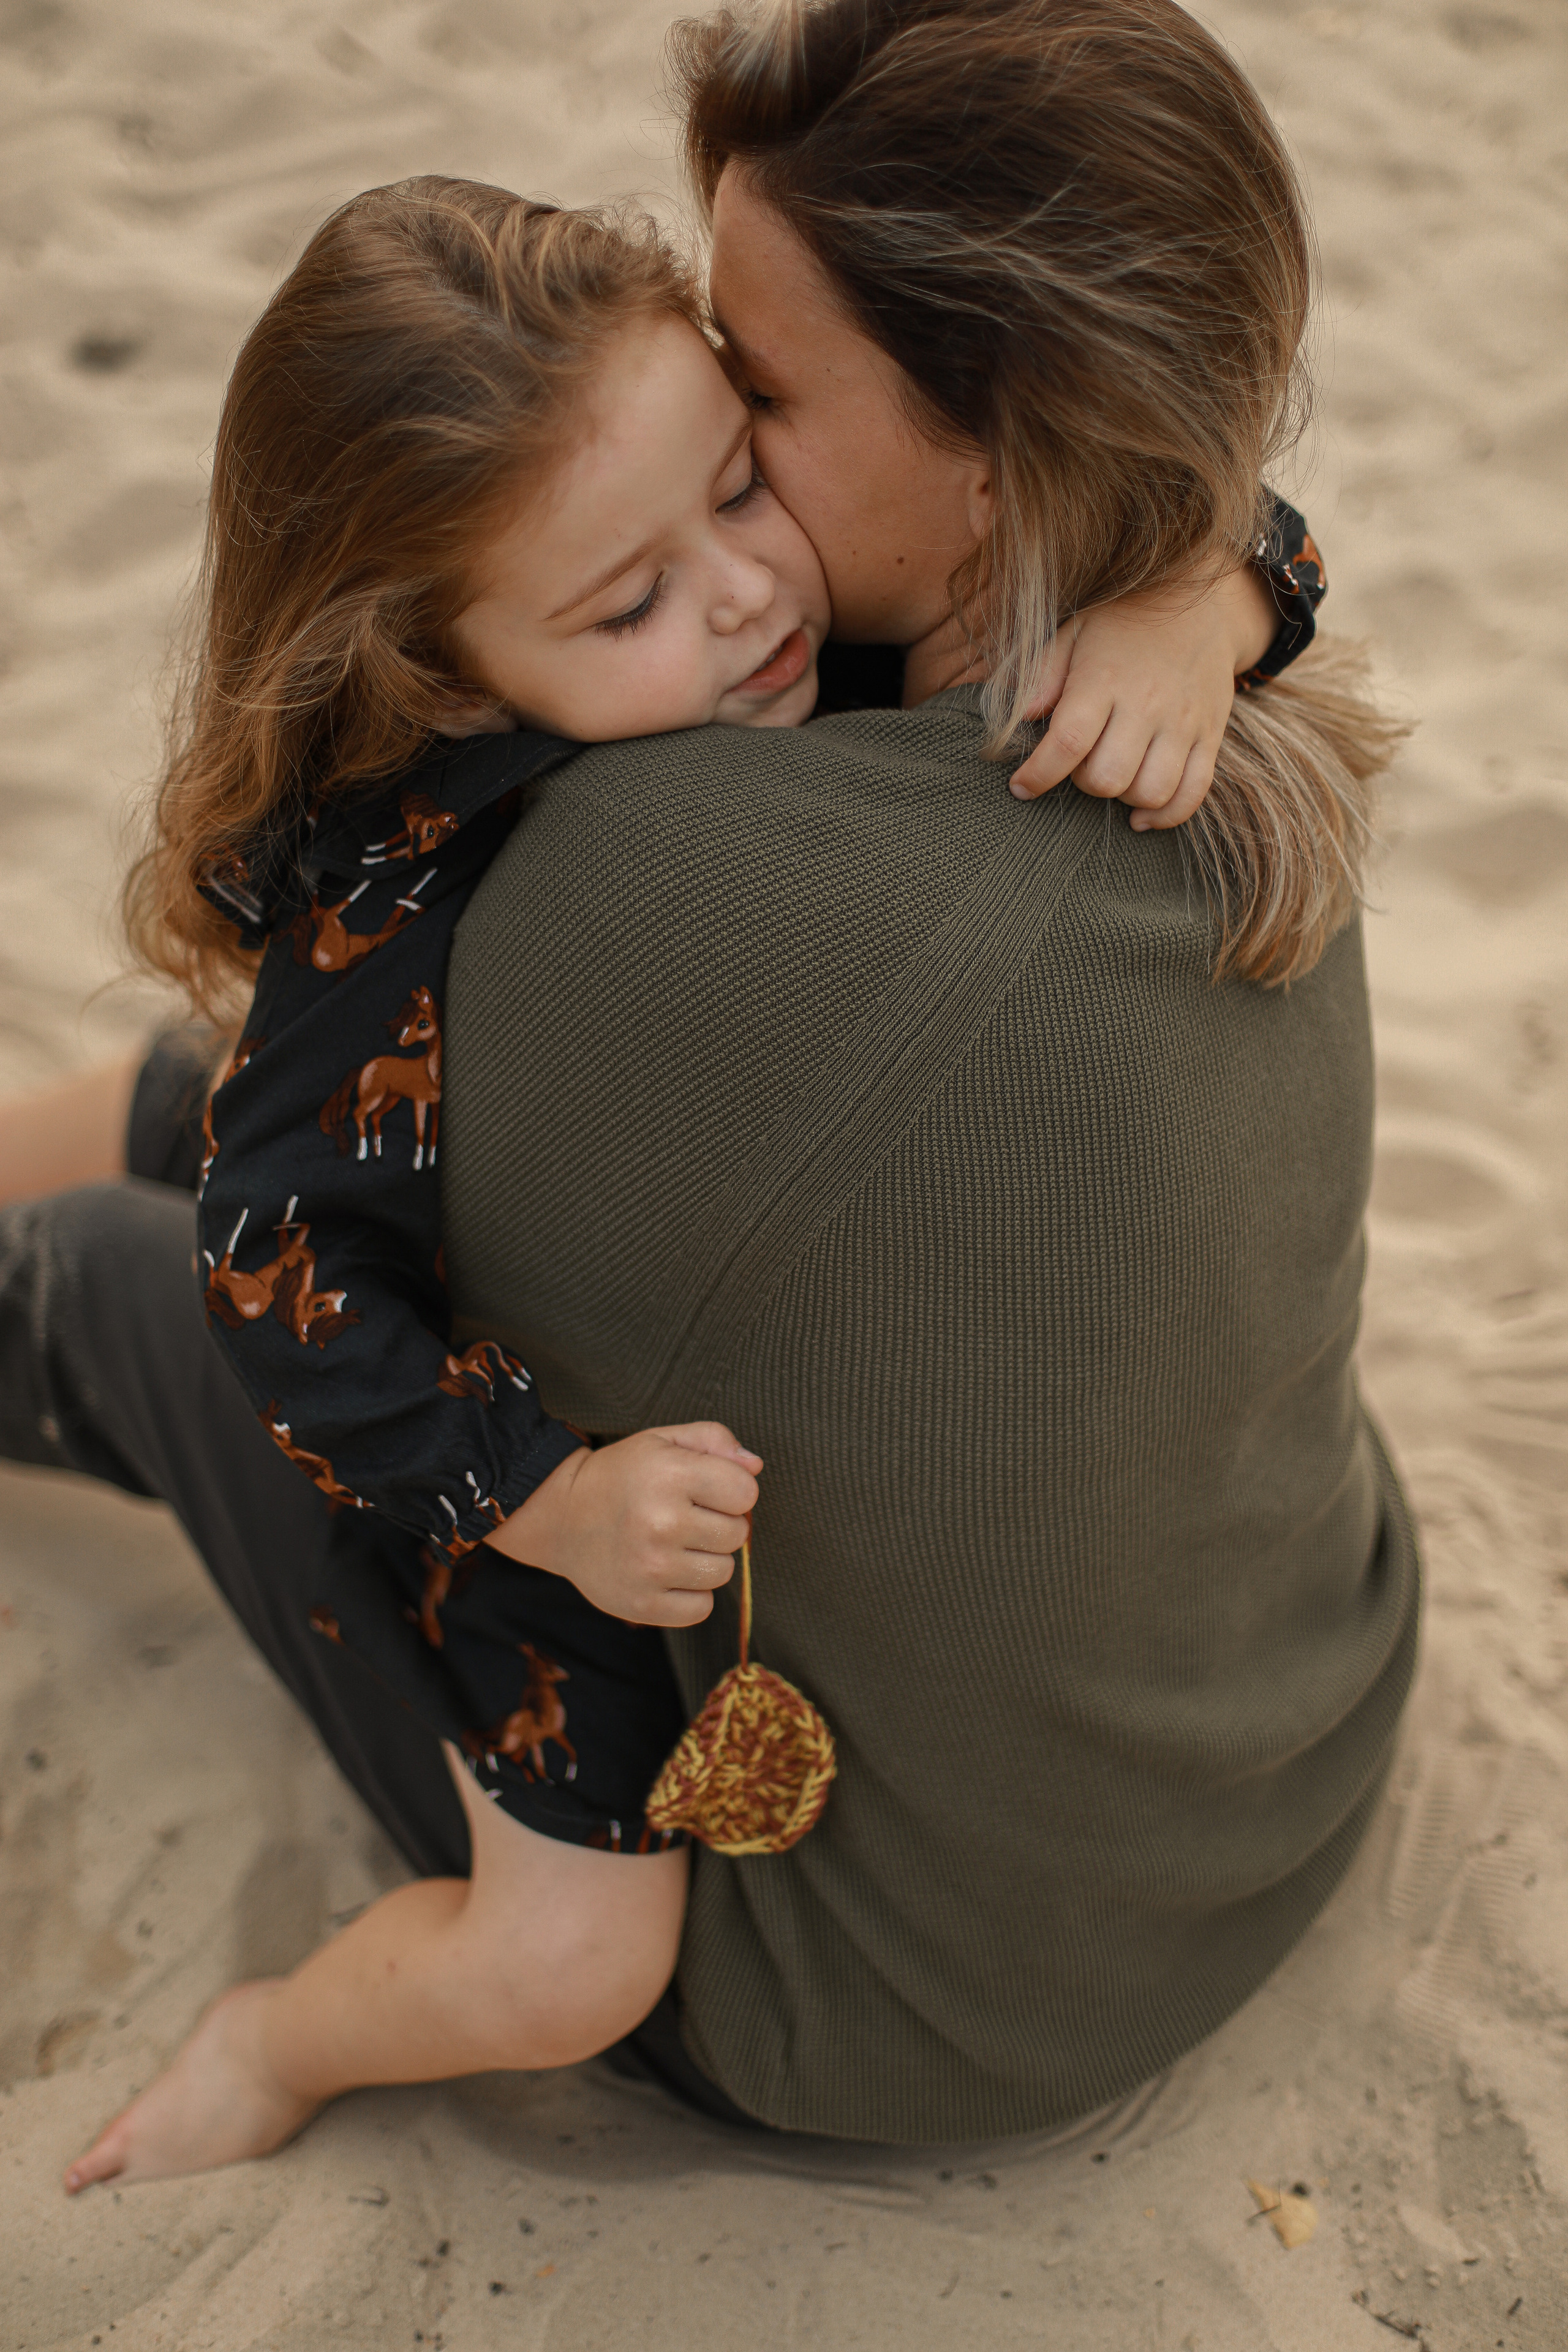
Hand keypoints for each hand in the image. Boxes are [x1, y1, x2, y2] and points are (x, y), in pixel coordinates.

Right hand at [484, 1423, 761, 1626]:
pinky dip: (691, 1593)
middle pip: (737, 1534)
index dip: (732, 1490)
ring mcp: (652, 1569)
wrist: (560, 1517)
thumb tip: (755, 1466)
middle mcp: (662, 1522)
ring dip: (706, 1559)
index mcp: (670, 1475)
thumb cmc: (620, 1476)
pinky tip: (667, 1573)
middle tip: (685, 1517)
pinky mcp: (643, 1606)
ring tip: (673, 1544)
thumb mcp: (662, 1441)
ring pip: (723, 1572)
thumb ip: (714, 1440)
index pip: (746, 1492)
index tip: (708, 1490)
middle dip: (719, 1524)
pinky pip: (701, 1607)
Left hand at [1006, 564, 1276, 827]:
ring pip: (1150, 792)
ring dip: (1123, 800)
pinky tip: (1141, 814)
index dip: (1038, 775)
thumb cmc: (1123, 623)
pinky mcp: (1210, 736)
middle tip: (1079, 766)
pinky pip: (1193, 793)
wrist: (1200, 603)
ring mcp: (1183, 723)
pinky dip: (1166, 815)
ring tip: (1114, 777)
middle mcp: (1146, 705)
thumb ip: (1043, 674)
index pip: (1068, 743)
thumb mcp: (1074, 632)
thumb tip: (1023, 716)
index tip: (1021, 787)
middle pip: (1108, 778)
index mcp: (1104, 679)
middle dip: (1083, 784)